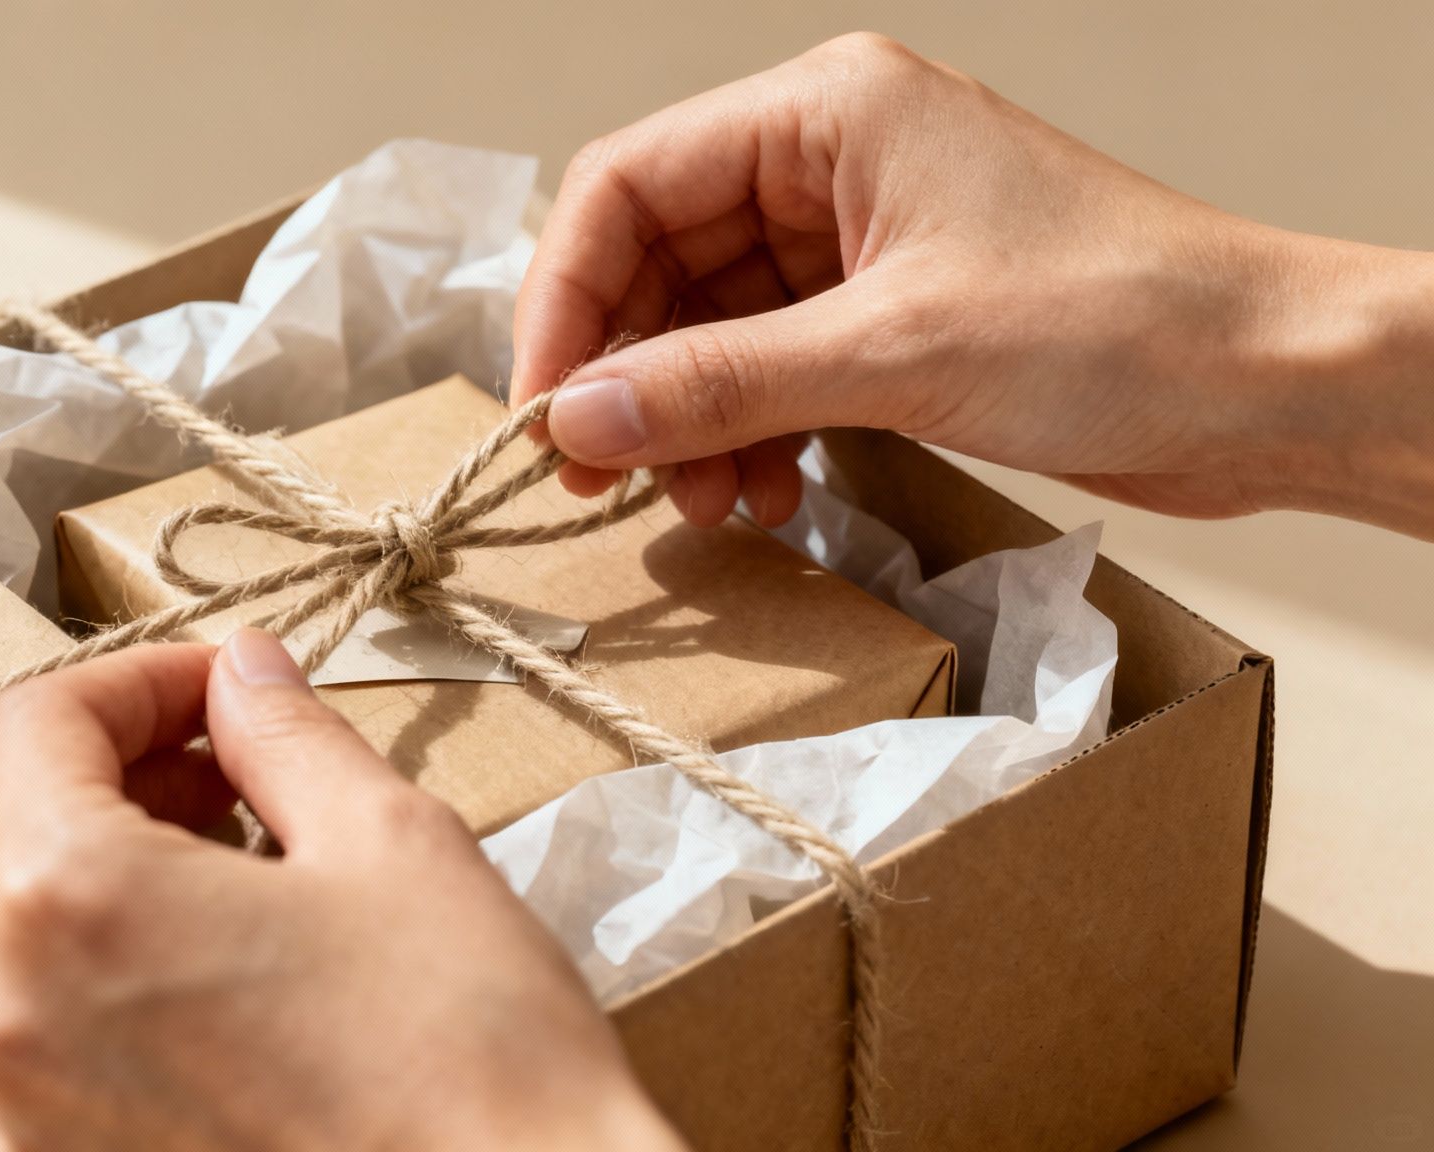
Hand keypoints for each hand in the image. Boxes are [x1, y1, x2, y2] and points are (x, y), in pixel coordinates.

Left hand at [0, 631, 684, 1151]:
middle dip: (53, 782)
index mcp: (76, 900)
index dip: (138, 681)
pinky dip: (3, 1042)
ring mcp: (5, 1130)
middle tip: (186, 785)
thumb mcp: (393, 845)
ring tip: (129, 905)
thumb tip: (242, 674)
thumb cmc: (469, 1057)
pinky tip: (120, 1030)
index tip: (217, 697)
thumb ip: (286, 738)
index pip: (36, 726)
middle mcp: (2, 1019)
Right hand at [514, 32, 1433, 538]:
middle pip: (657, 261)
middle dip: (626, 375)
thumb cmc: (1122, 322)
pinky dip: (747, 433)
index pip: (628, 185)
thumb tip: (577, 416)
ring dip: (687, 421)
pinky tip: (764, 493)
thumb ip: (719, 384)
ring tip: (706, 502)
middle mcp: (827, 162)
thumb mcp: (891, 352)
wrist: (1265, 384)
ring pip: (706, 326)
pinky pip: (767, 368)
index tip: (544, 409)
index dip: (565, 299)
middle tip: (601, 477)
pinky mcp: (885, 313)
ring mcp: (856, 240)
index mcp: (823, 113)